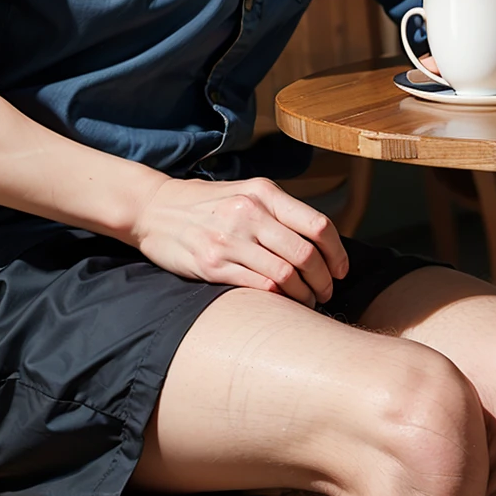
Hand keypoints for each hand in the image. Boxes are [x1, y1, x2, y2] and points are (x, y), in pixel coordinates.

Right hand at [131, 175, 347, 305]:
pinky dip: (278, 299)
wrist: (155, 209)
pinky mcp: (212, 265)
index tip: (341, 270)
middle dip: (323, 280)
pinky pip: (258, 287)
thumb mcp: (248, 193)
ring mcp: (230, 240)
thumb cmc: (208, 204)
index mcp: (265, 193)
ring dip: (304, 295)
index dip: (337, 253)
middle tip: (326, 292)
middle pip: (306, 255)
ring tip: (307, 302)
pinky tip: (282, 303)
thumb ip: (280, 212)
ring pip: (285, 276)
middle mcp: (250, 214)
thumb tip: (321, 241)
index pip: (318, 225)